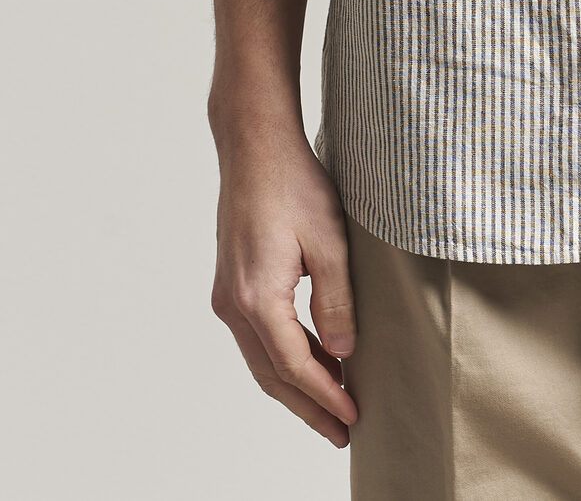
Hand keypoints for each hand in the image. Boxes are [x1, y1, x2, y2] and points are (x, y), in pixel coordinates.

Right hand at [208, 117, 358, 445]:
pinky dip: (284, 357)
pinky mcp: (232, 284)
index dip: (324, 396)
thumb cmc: (294, 183)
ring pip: (262, 360)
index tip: (352, 416)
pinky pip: (258, 337)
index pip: (293, 366)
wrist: (255, 147)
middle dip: (307, 406)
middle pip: (271, 375)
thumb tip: (342, 351)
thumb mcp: (330, 239)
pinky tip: (311, 361)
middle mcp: (233, 304)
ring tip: (331, 406)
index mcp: (256, 298)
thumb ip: (337, 299)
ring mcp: (227, 296)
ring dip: (295, 386)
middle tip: (341, 432)